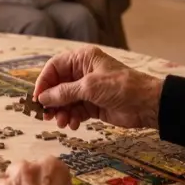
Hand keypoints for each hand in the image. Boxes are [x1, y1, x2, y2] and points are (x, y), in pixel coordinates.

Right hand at [33, 46, 162, 129]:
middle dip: (52, 100)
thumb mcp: (90, 87)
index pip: (54, 67)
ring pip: (65, 101)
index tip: (38, 98)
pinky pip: (75, 111)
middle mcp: (82, 72)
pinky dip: (72, 118)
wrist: (147, 104)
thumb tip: (43, 98)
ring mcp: (87, 90)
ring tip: (63, 122)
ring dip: (61, 112)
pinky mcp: (93, 105)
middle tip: (46, 115)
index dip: (44, 82)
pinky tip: (74, 124)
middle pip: (57, 85)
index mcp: (82, 59)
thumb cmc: (121, 87)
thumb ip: (65, 93)